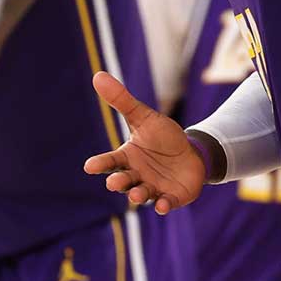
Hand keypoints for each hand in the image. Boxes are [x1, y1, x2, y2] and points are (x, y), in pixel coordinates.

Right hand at [82, 71, 204, 213]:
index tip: (89, 166)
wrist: (190, 152)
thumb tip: (98, 75)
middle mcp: (136, 176)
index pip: (110, 162)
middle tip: (114, 183)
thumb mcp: (143, 117)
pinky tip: (162, 205)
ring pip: (141, 194)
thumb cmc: (162, 137)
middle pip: (123, 181)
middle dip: (119, 183)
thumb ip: (122, 101)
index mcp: (127, 158)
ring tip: (136, 195)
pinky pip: (165, 203)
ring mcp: (153, 188)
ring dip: (138, 196)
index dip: (100, 164)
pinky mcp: (171, 197)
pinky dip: (163, 205)